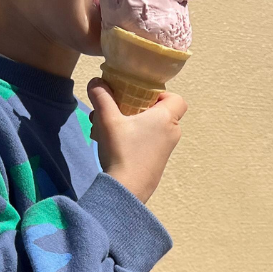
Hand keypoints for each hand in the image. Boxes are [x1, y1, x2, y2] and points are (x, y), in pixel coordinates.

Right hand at [87, 79, 186, 204]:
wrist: (126, 190)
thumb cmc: (122, 151)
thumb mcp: (108, 120)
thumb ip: (102, 97)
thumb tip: (95, 81)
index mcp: (166, 119)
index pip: (177, 99)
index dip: (161, 94)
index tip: (140, 96)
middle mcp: (171, 133)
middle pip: (160, 112)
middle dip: (137, 107)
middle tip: (117, 109)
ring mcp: (166, 150)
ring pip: (151, 128)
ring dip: (130, 123)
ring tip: (106, 127)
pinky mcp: (157, 163)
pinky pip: (148, 143)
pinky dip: (134, 138)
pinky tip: (112, 143)